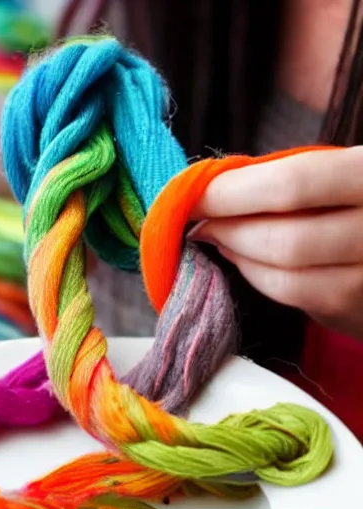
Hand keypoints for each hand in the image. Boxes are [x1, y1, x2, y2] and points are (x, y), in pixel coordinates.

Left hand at [191, 146, 362, 339]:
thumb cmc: (348, 201)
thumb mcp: (330, 175)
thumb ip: (283, 179)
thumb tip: (210, 189)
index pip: (289, 184)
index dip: (228, 193)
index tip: (189, 193)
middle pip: (284, 239)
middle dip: (225, 229)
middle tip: (196, 221)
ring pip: (285, 275)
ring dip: (236, 253)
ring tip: (217, 236)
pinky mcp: (359, 308)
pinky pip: (295, 296)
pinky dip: (256, 275)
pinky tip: (242, 257)